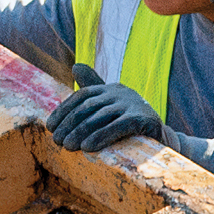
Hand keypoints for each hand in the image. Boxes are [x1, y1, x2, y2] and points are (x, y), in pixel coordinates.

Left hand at [48, 64, 163, 150]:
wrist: (163, 141)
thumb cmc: (132, 124)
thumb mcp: (111, 106)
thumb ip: (93, 89)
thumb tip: (75, 66)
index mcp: (111, 89)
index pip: (81, 96)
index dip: (63, 111)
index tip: (50, 127)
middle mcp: (121, 92)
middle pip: (88, 107)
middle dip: (69, 124)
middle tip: (57, 141)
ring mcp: (134, 104)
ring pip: (100, 117)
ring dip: (80, 132)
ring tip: (67, 147)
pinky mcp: (145, 119)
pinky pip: (118, 127)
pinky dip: (101, 137)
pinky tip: (87, 148)